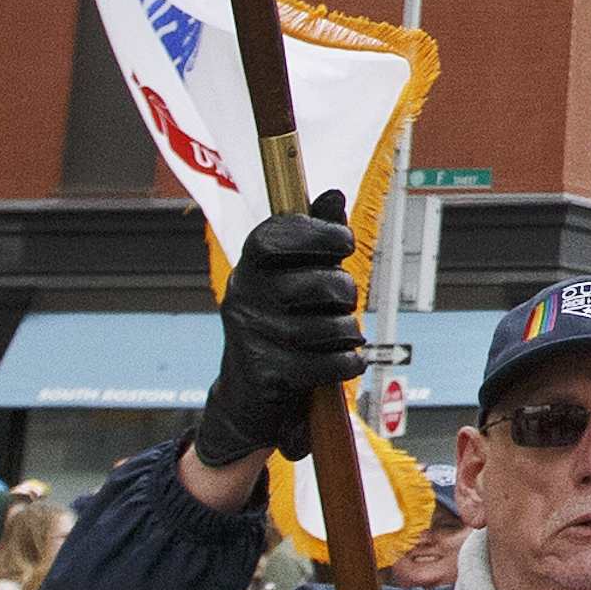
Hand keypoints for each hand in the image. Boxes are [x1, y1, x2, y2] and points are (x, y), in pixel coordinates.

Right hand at [203, 197, 360, 464]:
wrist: (252, 395)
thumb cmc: (285, 322)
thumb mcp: (297, 277)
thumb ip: (316, 237)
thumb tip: (333, 194)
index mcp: (249, 268)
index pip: (271, 237)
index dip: (315, 234)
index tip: (345, 243)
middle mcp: (242, 299)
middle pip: (315, 283)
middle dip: (344, 291)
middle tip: (344, 300)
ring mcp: (251, 338)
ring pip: (328, 326)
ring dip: (348, 331)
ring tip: (340, 334)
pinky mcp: (268, 375)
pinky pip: (330, 363)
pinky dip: (347, 362)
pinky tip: (343, 361)